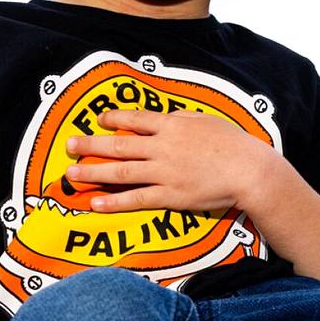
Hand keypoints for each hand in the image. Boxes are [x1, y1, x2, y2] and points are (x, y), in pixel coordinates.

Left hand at [64, 109, 275, 215]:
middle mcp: (163, 147)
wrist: (251, 170)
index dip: (114, 118)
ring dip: (93, 172)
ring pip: (121, 171)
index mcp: (173, 125)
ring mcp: (165, 172)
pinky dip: (114, 201)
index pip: (136, 119)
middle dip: (90, 144)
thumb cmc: (235, 144)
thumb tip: (167, 117)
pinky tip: (95, 203)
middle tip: (69, 145)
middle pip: (119, 145)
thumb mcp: (207, 121)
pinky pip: (136, 198)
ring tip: (71, 174)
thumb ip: (183, 119)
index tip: (99, 119)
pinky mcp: (171, 195)